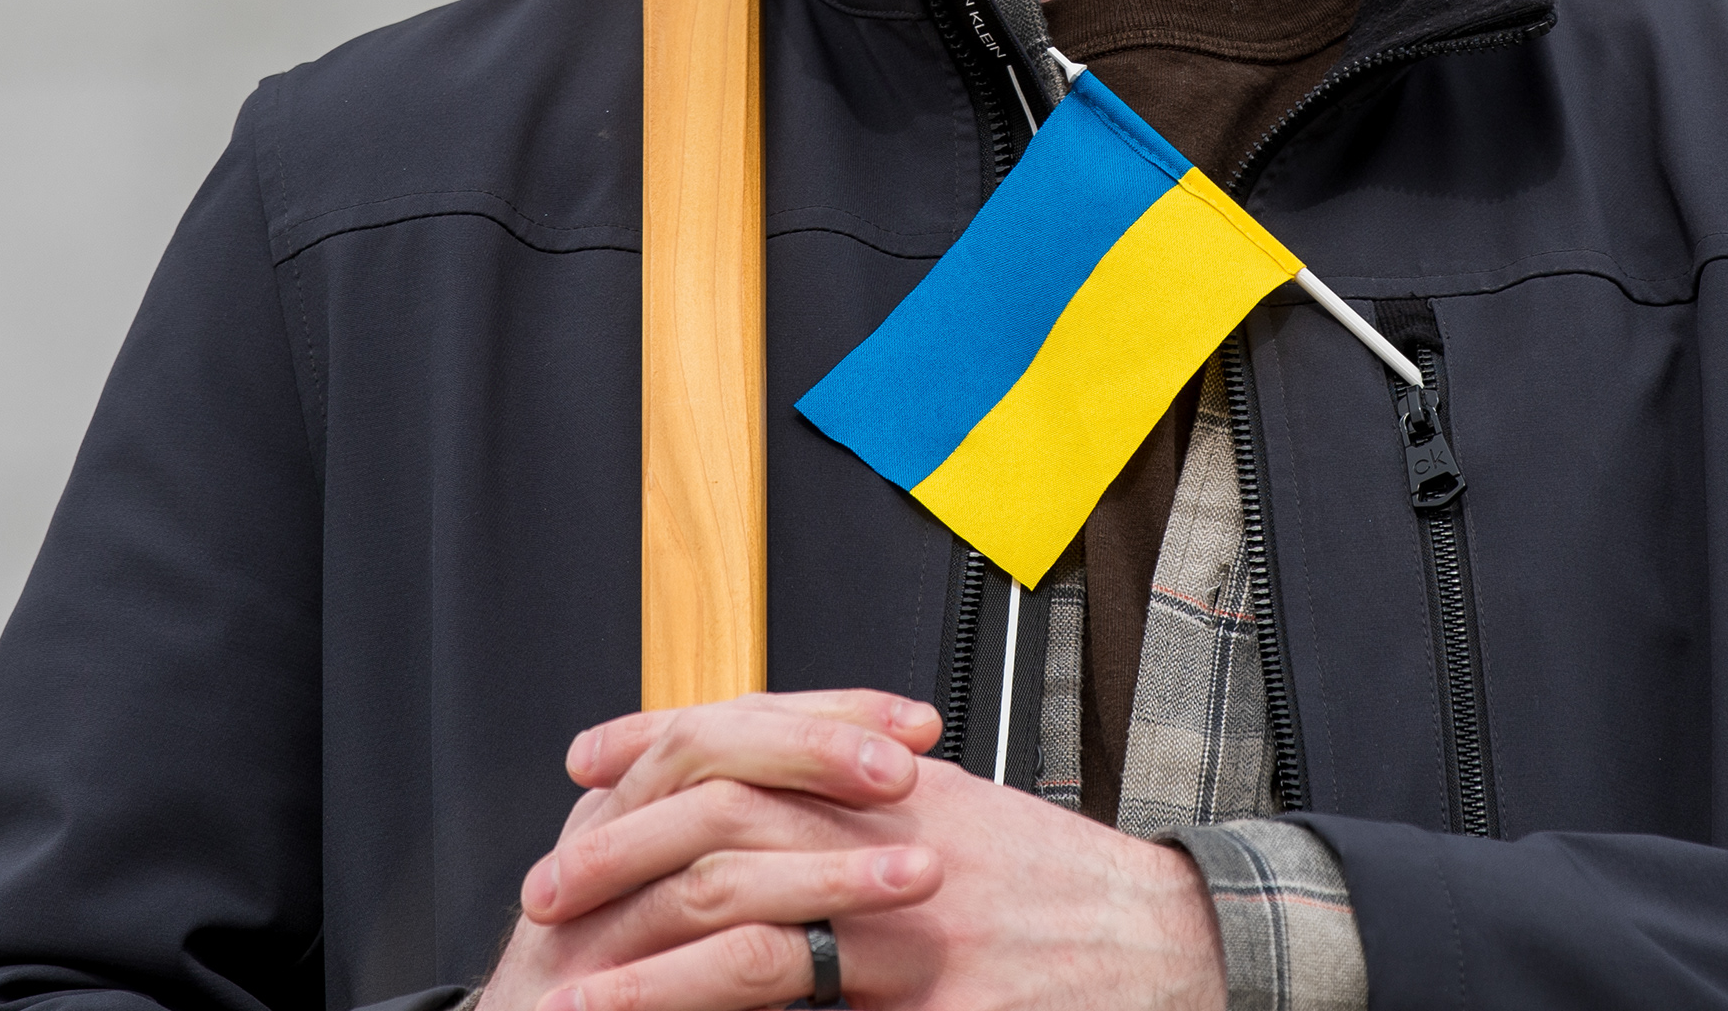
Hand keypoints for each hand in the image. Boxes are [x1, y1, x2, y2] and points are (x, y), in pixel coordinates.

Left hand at [483, 689, 1225, 1010]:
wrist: (1178, 940)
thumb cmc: (1063, 883)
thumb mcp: (961, 808)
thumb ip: (863, 792)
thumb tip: (770, 780)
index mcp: (897, 787)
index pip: (751, 741)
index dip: (656, 747)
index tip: (584, 767)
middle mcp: (899, 845)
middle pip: (731, 828)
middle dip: (626, 859)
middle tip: (549, 892)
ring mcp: (922, 937)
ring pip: (759, 940)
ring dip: (655, 973)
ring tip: (578, 998)